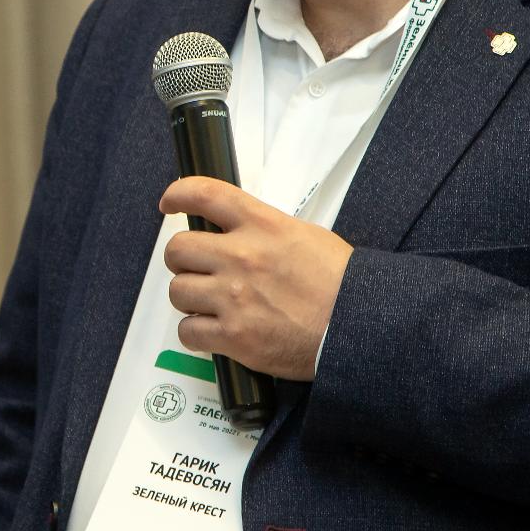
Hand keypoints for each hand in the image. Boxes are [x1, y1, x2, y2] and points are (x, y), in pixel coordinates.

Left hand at [159, 176, 354, 380]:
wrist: (359, 325)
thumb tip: (233, 232)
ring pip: (178, 291)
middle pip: (178, 249)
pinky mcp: (234, 336)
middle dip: (183, 260)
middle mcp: (242, 257)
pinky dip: (196, 332)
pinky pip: (188, 331)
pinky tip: (214, 330)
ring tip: (212, 303)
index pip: (204, 194)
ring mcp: (234, 298)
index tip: (170, 203)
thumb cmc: (339, 283)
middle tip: (198, 268)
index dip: (178, 194)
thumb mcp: (303, 236)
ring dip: (190, 297)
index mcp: (262, 226)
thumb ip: (263, 230)